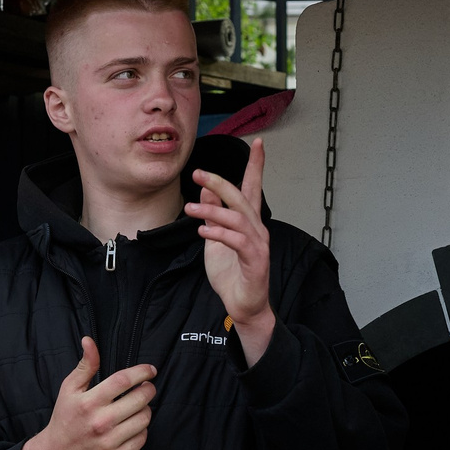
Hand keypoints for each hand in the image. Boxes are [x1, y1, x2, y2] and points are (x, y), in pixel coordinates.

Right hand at [14, 336, 158, 449]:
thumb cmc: (64, 418)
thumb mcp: (69, 389)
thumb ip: (85, 365)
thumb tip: (89, 340)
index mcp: (88, 402)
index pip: (124, 380)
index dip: (142, 372)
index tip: (150, 370)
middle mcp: (99, 422)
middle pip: (139, 399)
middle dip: (148, 389)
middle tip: (146, 388)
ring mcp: (108, 443)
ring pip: (144, 419)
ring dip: (146, 410)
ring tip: (138, 407)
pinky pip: (141, 439)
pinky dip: (141, 430)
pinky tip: (133, 426)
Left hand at [185, 138, 274, 362]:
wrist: (243, 306)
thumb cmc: (232, 274)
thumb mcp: (215, 240)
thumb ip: (212, 215)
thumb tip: (206, 190)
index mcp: (248, 222)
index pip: (252, 188)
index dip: (256, 166)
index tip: (258, 144)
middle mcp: (257, 229)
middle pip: (241, 198)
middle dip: (220, 183)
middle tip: (198, 173)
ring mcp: (258, 245)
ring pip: (238, 218)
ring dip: (213, 211)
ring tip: (190, 209)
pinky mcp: (255, 261)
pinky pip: (238, 242)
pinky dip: (219, 234)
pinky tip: (203, 231)